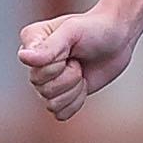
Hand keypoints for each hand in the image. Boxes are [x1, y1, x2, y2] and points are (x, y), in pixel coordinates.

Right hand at [17, 9, 137, 120]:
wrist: (118, 38)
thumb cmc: (95, 28)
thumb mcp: (72, 32)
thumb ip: (49, 46)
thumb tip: (24, 57)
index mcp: (31, 42)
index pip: (35, 71)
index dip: (57, 66)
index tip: (69, 50)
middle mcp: (34, 63)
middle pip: (43, 90)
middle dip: (70, 77)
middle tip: (79, 60)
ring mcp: (47, 80)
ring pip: (52, 104)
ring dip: (74, 89)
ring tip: (81, 70)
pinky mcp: (61, 95)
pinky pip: (61, 113)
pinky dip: (77, 101)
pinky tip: (83, 83)